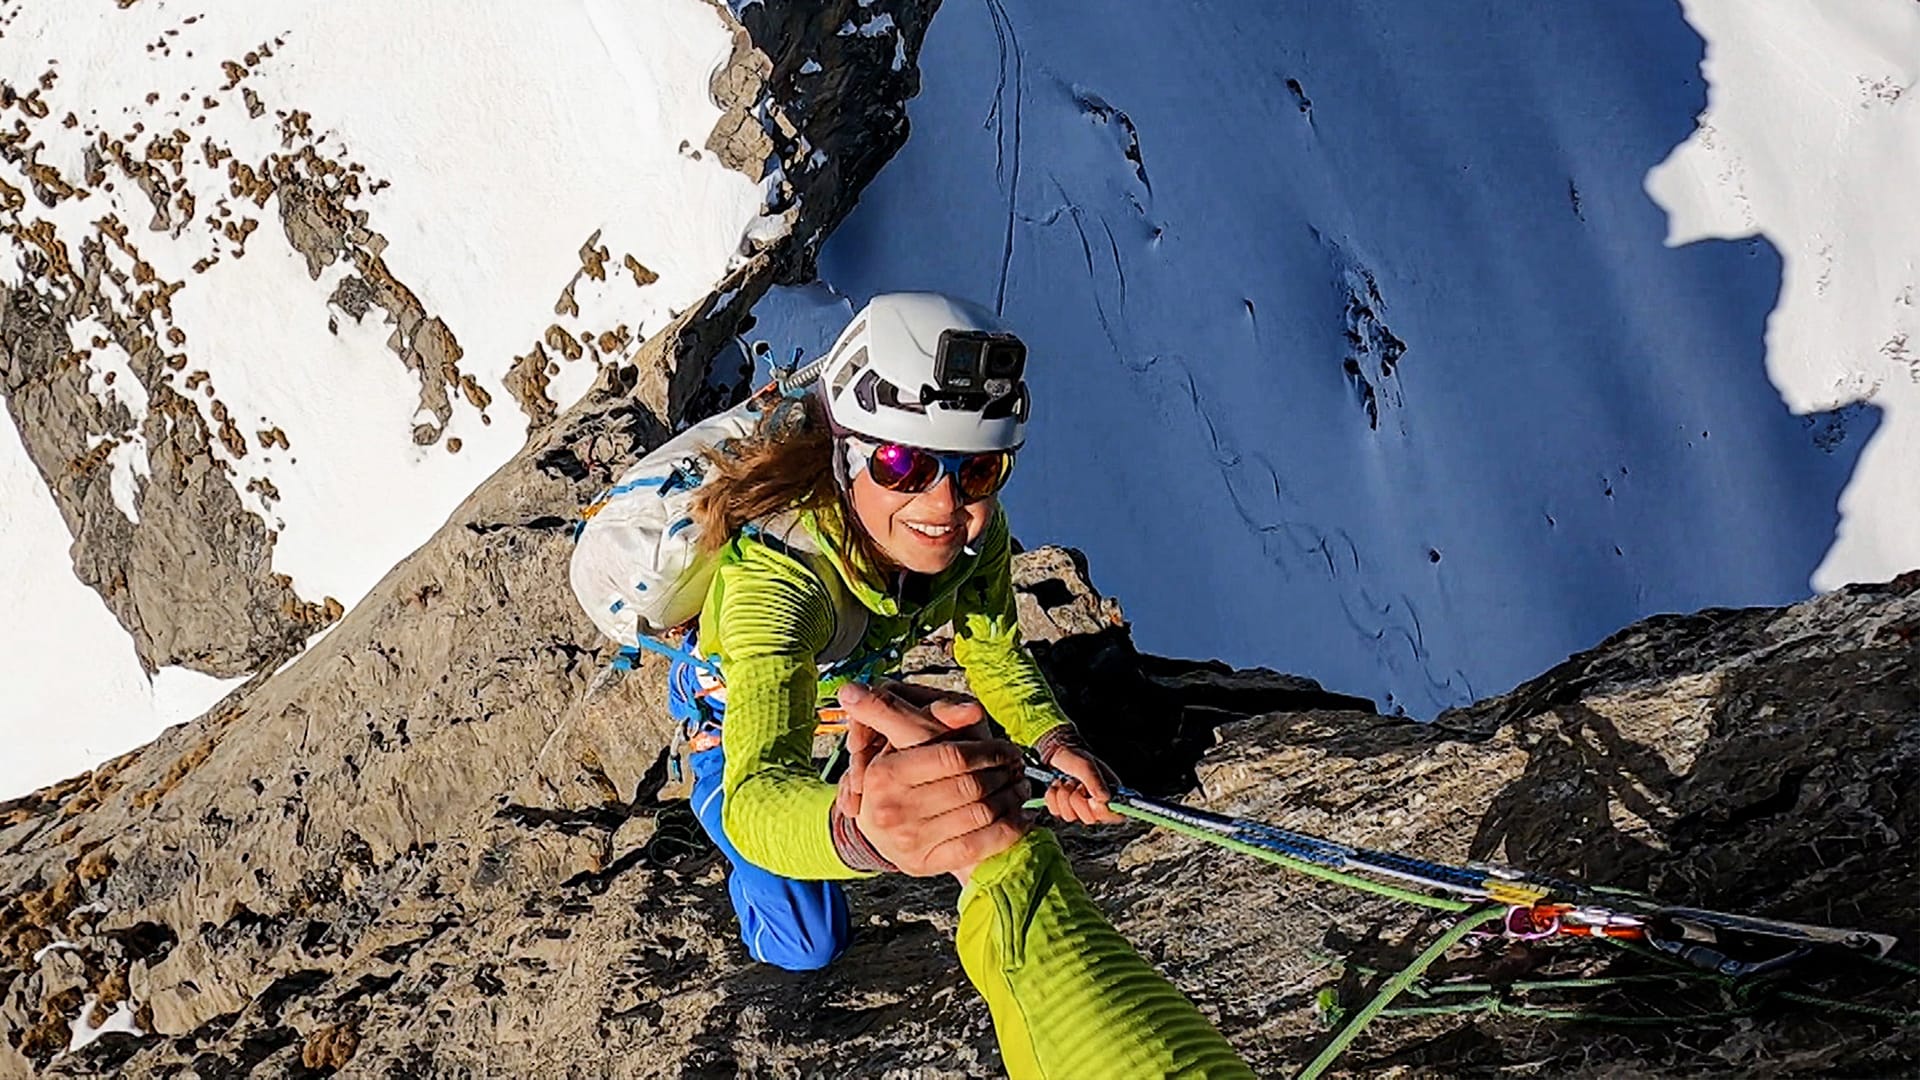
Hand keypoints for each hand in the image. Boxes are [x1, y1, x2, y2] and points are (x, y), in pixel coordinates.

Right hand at [835, 682, 1031, 881]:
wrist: (876, 829)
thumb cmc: (898, 777)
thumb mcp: (904, 740)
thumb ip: (934, 716)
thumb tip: (974, 709)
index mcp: (884, 772)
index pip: (952, 756)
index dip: (989, 750)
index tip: (1008, 749)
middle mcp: (891, 809)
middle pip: (969, 786)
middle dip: (1003, 774)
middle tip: (1018, 768)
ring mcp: (908, 840)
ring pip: (979, 815)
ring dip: (1010, 799)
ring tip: (1020, 787)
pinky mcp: (925, 864)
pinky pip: (978, 846)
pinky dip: (1008, 829)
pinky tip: (1020, 816)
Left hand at [1043, 746, 1123, 825]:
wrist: (1056, 754)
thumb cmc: (1076, 758)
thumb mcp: (1087, 765)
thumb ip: (1095, 782)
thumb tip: (1104, 799)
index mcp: (1109, 795)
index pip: (1115, 816)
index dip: (1102, 811)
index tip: (1092, 799)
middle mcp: (1095, 806)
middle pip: (1088, 819)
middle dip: (1077, 798)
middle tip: (1075, 783)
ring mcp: (1078, 810)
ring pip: (1069, 816)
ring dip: (1063, 795)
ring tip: (1066, 781)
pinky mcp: (1062, 809)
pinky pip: (1056, 811)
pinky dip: (1053, 797)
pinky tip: (1057, 786)